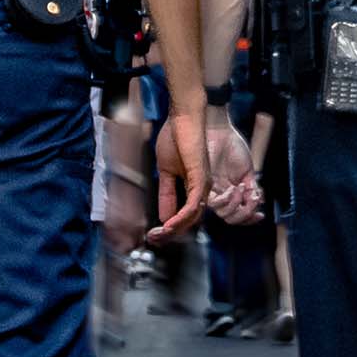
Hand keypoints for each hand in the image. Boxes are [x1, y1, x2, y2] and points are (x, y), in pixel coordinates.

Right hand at [152, 104, 210, 239]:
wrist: (184, 116)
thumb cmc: (176, 137)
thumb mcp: (167, 171)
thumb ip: (166, 193)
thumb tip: (163, 215)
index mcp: (194, 188)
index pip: (185, 216)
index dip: (170, 228)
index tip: (154, 235)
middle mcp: (202, 190)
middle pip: (189, 221)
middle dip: (171, 233)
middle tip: (153, 239)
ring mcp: (203, 185)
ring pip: (192, 217)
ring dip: (174, 229)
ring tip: (159, 235)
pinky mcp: (200, 179)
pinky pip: (192, 206)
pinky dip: (180, 218)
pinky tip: (169, 225)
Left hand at [205, 115, 262, 224]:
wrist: (220, 131)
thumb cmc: (232, 146)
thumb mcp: (248, 171)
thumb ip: (252, 189)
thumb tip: (259, 203)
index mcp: (232, 192)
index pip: (240, 213)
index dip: (250, 218)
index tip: (261, 215)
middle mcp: (221, 195)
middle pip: (232, 218)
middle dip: (246, 214)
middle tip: (253, 199)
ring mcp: (213, 192)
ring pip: (224, 214)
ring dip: (238, 205)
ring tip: (242, 188)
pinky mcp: (204, 187)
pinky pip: (215, 204)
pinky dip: (228, 200)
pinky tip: (234, 188)